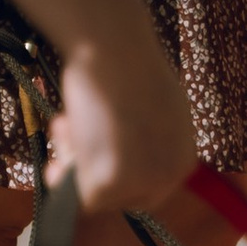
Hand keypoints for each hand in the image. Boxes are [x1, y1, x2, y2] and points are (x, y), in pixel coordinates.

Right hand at [47, 23, 195, 216]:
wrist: (117, 49)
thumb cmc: (131, 66)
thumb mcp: (155, 110)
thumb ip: (146, 139)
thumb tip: (123, 152)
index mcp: (183, 158)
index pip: (147, 188)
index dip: (114, 174)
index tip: (90, 157)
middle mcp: (168, 176)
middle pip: (120, 197)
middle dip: (89, 170)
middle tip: (66, 141)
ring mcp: (141, 182)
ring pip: (94, 193)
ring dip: (72, 159)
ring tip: (66, 122)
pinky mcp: (111, 184)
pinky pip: (75, 192)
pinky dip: (62, 164)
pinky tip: (68, 129)